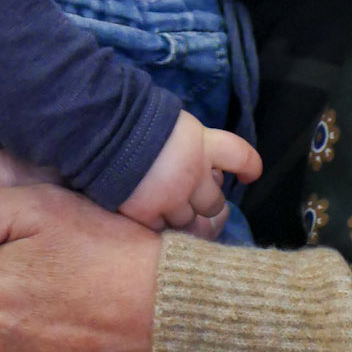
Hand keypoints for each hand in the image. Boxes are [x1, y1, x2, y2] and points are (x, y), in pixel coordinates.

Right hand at [119, 109, 261, 233]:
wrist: (102, 128)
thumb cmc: (137, 119)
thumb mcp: (174, 123)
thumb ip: (192, 144)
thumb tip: (204, 162)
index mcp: (201, 144)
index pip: (240, 156)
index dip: (249, 168)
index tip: (249, 176)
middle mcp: (193, 174)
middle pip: (215, 203)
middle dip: (209, 204)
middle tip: (201, 204)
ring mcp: (171, 198)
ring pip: (191, 225)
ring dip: (186, 221)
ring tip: (174, 214)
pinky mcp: (147, 215)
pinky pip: (162, 232)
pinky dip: (159, 228)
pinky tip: (152, 219)